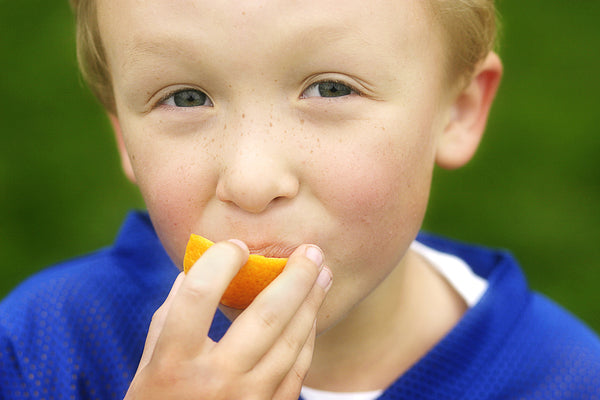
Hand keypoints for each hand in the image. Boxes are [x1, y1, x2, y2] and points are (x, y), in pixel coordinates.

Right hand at [124, 240, 331, 399]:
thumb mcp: (149, 366)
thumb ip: (170, 317)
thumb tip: (192, 270)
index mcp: (173, 364)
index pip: (198, 295)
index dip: (221, 261)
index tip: (237, 247)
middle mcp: (214, 382)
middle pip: (266, 316)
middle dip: (296, 277)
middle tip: (312, 250)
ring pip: (292, 341)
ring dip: (312, 302)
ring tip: (323, 274)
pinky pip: (298, 368)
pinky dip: (308, 337)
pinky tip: (311, 314)